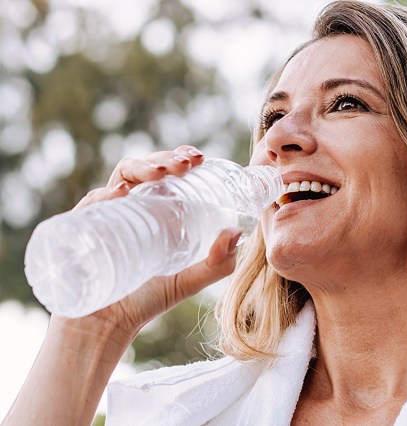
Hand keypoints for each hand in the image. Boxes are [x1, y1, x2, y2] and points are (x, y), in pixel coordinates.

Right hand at [58, 145, 241, 341]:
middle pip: (146, 169)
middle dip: (166, 159)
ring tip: (161, 173)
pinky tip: (121, 194)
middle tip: (187, 164)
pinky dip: (105, 195)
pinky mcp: (83, 230)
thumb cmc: (146, 299)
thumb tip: (236, 231)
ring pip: (120, 177)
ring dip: (142, 167)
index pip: (167, 173)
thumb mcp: (189, 280)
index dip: (181, 158)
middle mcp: (131, 207)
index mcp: (156, 210)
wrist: (106, 327)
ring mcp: (106, 215)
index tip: (199, 158)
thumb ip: (218, 262)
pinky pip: (90, 205)